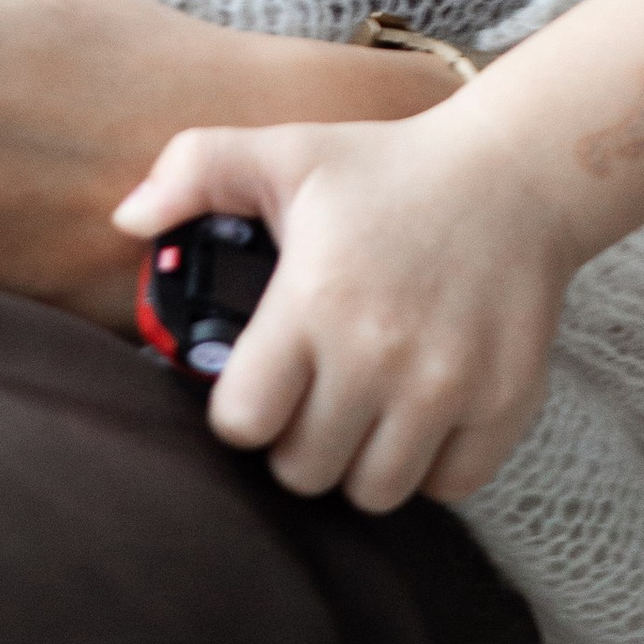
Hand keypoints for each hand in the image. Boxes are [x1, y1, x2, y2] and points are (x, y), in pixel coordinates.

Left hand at [117, 99, 574, 512]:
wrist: (517, 172)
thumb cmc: (389, 167)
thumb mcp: (286, 151)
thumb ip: (194, 169)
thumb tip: (126, 218)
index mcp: (314, 300)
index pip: (243, 423)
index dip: (242, 411)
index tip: (260, 384)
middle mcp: (379, 352)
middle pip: (304, 471)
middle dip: (298, 442)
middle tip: (314, 397)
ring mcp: (447, 385)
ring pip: (373, 492)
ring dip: (360, 463)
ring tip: (364, 412)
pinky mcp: (503, 402)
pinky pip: (448, 487)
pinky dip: (431, 466)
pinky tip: (422, 415)